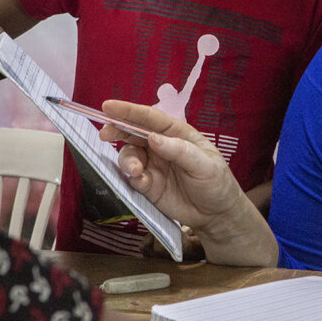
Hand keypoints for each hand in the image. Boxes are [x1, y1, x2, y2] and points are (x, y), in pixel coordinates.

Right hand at [98, 100, 277, 266]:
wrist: (216, 214)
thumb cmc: (216, 181)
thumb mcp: (204, 164)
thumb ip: (179, 150)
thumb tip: (153, 138)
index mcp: (176, 133)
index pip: (150, 118)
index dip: (129, 111)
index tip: (108, 106)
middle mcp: (161, 146)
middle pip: (133, 134)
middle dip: (117, 131)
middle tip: (105, 134)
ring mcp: (153, 165)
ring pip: (129, 156)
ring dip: (127, 160)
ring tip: (136, 171)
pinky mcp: (148, 185)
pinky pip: (133, 178)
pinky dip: (132, 179)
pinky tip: (141, 182)